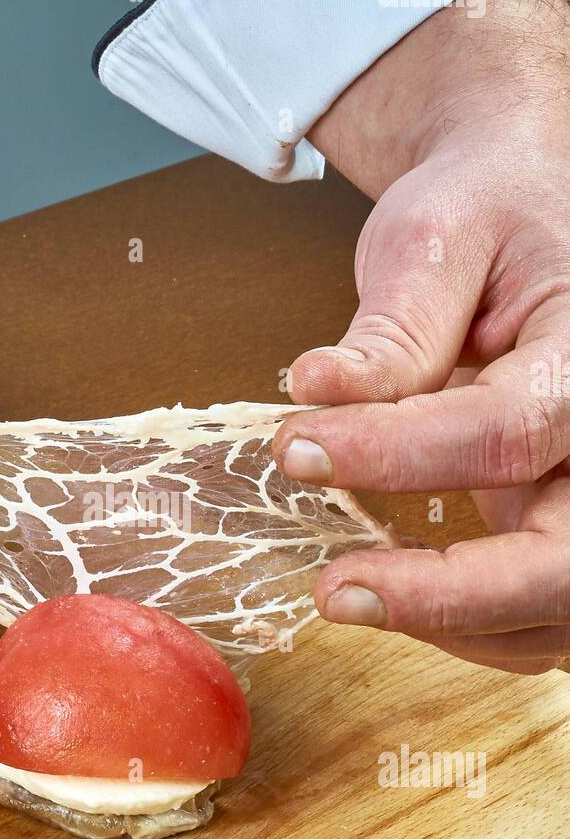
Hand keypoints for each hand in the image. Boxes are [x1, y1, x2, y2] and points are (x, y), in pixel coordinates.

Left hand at [273, 0, 569, 673]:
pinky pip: (534, 617)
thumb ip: (395, 324)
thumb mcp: (438, 235)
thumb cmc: (490, 215)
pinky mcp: (561, 526)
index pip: (506, 431)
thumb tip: (322, 396)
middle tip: (333, 591)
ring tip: (345, 589)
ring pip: (552, 610)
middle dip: (449, 594)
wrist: (525, 218)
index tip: (295, 445)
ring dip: (449, 620)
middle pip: (564, 562)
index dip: (395, 453)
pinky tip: (392, 591)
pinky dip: (463, 624)